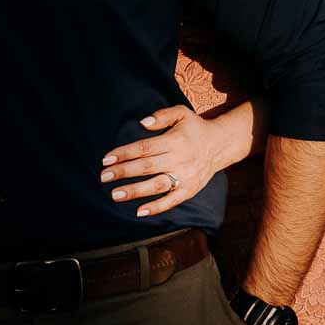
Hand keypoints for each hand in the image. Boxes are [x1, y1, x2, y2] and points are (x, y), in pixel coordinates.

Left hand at [100, 106, 228, 217]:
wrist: (220, 145)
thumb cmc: (194, 128)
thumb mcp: (182, 113)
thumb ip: (162, 115)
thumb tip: (142, 123)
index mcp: (174, 141)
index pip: (144, 148)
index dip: (124, 153)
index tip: (106, 159)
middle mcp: (179, 159)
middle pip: (146, 167)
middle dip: (123, 172)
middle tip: (104, 176)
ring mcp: (185, 176)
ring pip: (156, 185)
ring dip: (135, 191)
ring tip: (115, 195)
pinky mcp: (189, 190)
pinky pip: (171, 201)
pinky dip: (156, 207)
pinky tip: (139, 211)